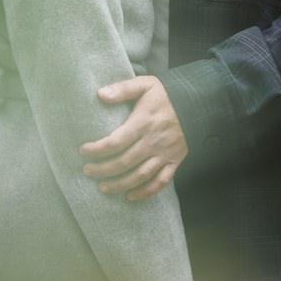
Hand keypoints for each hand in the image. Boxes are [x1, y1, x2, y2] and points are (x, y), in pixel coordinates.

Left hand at [79, 74, 187, 200]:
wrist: (197, 104)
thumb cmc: (166, 94)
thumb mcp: (145, 84)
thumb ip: (123, 88)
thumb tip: (100, 94)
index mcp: (143, 123)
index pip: (116, 141)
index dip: (98, 149)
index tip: (83, 151)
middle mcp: (153, 141)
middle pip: (124, 162)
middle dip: (103, 169)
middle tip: (88, 171)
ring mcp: (165, 154)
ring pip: (140, 176)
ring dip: (120, 184)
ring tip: (103, 187)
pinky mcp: (175, 162)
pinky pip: (160, 182)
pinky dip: (145, 192)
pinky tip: (130, 196)